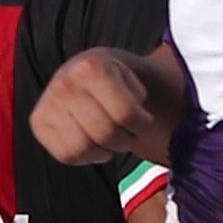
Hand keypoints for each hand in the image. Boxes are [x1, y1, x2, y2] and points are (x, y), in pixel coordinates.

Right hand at [29, 47, 178, 168]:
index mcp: (92, 66)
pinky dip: (85, 156)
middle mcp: (64, 82)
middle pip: (105, 134)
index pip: (125, 115)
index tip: (144, 118)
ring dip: (104, 148)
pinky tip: (93, 142)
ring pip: (83, 148)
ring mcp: (47, 103)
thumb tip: (184, 93)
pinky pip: (66, 155)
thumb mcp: (142, 74)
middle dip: (124, 138)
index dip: (140, 123)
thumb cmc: (125, 81)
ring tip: (111, 136)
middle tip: (129, 130)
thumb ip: (163, 82)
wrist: (91, 76)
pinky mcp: (38, 123)